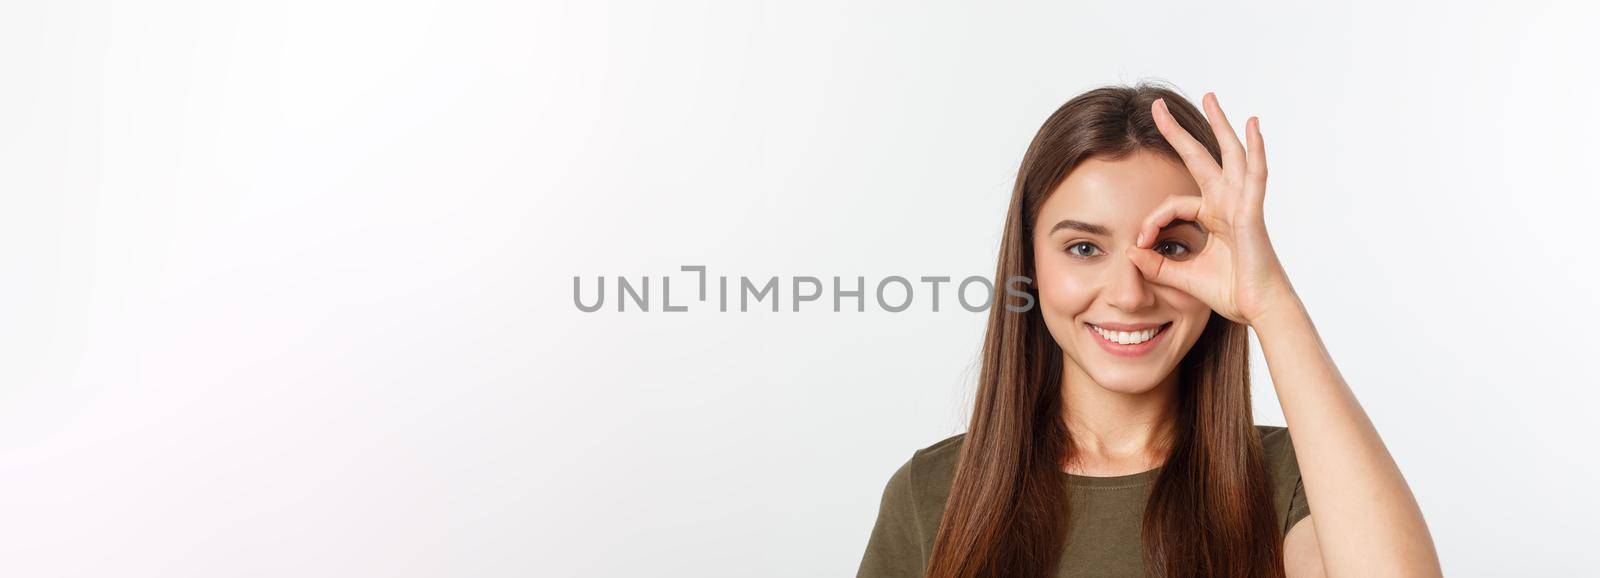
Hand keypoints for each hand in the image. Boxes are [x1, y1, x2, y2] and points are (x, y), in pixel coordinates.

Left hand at [1124, 92, 1297, 326]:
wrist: (1259, 309)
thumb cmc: (1230, 292)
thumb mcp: (1182, 276)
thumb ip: (1157, 264)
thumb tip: (1129, 252)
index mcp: (1212, 216)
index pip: (1172, 204)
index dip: (1152, 220)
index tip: (1140, 243)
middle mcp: (1227, 203)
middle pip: (1201, 158)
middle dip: (1179, 132)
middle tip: (1157, 107)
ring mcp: (1241, 204)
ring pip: (1230, 155)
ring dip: (1219, 125)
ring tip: (1210, 97)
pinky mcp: (1252, 212)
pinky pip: (1255, 175)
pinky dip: (1256, 148)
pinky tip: (1252, 124)